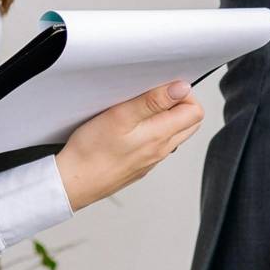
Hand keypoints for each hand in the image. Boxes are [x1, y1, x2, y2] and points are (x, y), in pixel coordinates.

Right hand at [55, 80, 203, 209]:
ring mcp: (151, 160)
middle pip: (189, 123)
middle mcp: (161, 150)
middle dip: (179, 105)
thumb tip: (181, 89)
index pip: (195, 111)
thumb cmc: (91, 152)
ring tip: (139, 110)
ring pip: (173, 134)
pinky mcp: (139, 165)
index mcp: (160, 136)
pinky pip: (156, 145)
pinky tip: (130, 128)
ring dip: (165, 117)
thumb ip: (153, 101)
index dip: (183, 94)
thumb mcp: (121, 116)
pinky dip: (151, 131)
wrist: (73, 182)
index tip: (163, 87)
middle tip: (155, 95)